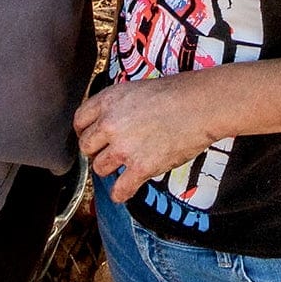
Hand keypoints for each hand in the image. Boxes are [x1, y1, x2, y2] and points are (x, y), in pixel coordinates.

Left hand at [74, 75, 217, 204]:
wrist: (200, 105)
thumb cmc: (175, 93)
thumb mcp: (136, 89)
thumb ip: (117, 106)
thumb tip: (109, 120)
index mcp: (108, 100)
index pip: (80, 121)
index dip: (85, 131)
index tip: (93, 137)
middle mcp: (110, 124)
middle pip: (86, 146)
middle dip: (96, 151)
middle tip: (108, 152)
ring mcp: (124, 147)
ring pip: (99, 168)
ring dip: (110, 169)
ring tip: (123, 166)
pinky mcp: (140, 167)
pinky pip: (119, 190)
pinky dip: (120, 193)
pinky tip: (124, 190)